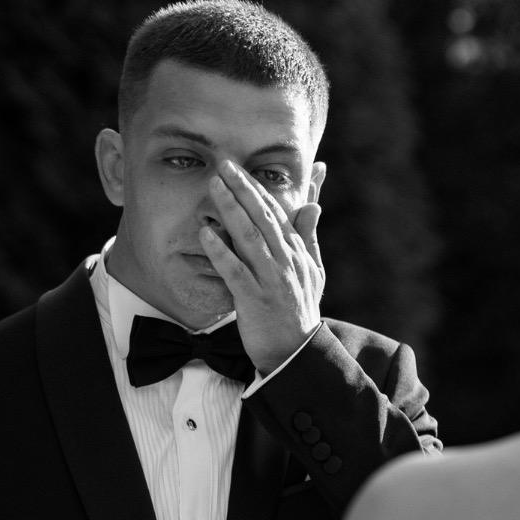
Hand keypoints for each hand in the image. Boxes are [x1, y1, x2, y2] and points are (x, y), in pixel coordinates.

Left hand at [199, 160, 324, 375]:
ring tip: (214, 187)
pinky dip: (220, 251)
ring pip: (249, 237)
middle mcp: (286, 262)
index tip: (238, 169)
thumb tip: (313, 205)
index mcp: (297, 254)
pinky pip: (235, 271)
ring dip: (230, 209)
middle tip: (223, 165)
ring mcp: (271, 280)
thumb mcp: (313, 272)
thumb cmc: (300, 312)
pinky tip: (206, 233)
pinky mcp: (255, 300)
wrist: (296, 354)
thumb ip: (309, 238)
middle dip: (243, 189)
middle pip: (263, 218)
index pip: (277, 213)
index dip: (257, 189)